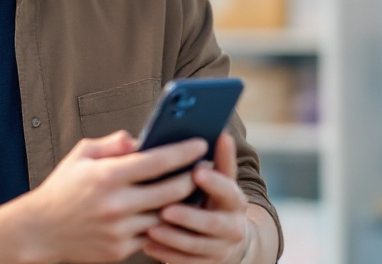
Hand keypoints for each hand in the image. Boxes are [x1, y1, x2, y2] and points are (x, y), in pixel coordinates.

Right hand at [12, 130, 206, 263]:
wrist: (39, 230)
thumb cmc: (63, 188)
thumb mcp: (81, 155)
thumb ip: (113, 143)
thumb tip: (140, 139)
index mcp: (107, 175)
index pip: (157, 161)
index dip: (183, 151)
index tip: (200, 143)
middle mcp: (116, 203)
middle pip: (172, 190)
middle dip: (193, 178)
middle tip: (205, 168)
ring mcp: (119, 230)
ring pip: (167, 216)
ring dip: (183, 204)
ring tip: (193, 190)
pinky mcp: (120, 250)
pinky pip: (152, 236)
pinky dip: (163, 225)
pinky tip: (171, 214)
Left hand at [144, 133, 252, 263]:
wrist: (223, 239)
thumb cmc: (210, 198)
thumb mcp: (216, 180)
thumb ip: (216, 160)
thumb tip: (219, 132)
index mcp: (234, 199)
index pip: (229, 190)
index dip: (215, 181)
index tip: (198, 170)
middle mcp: (232, 225)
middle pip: (214, 223)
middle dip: (190, 216)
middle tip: (166, 208)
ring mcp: (221, 248)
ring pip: (197, 246)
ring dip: (173, 237)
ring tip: (151, 228)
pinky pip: (186, 262)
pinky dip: (167, 254)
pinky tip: (147, 244)